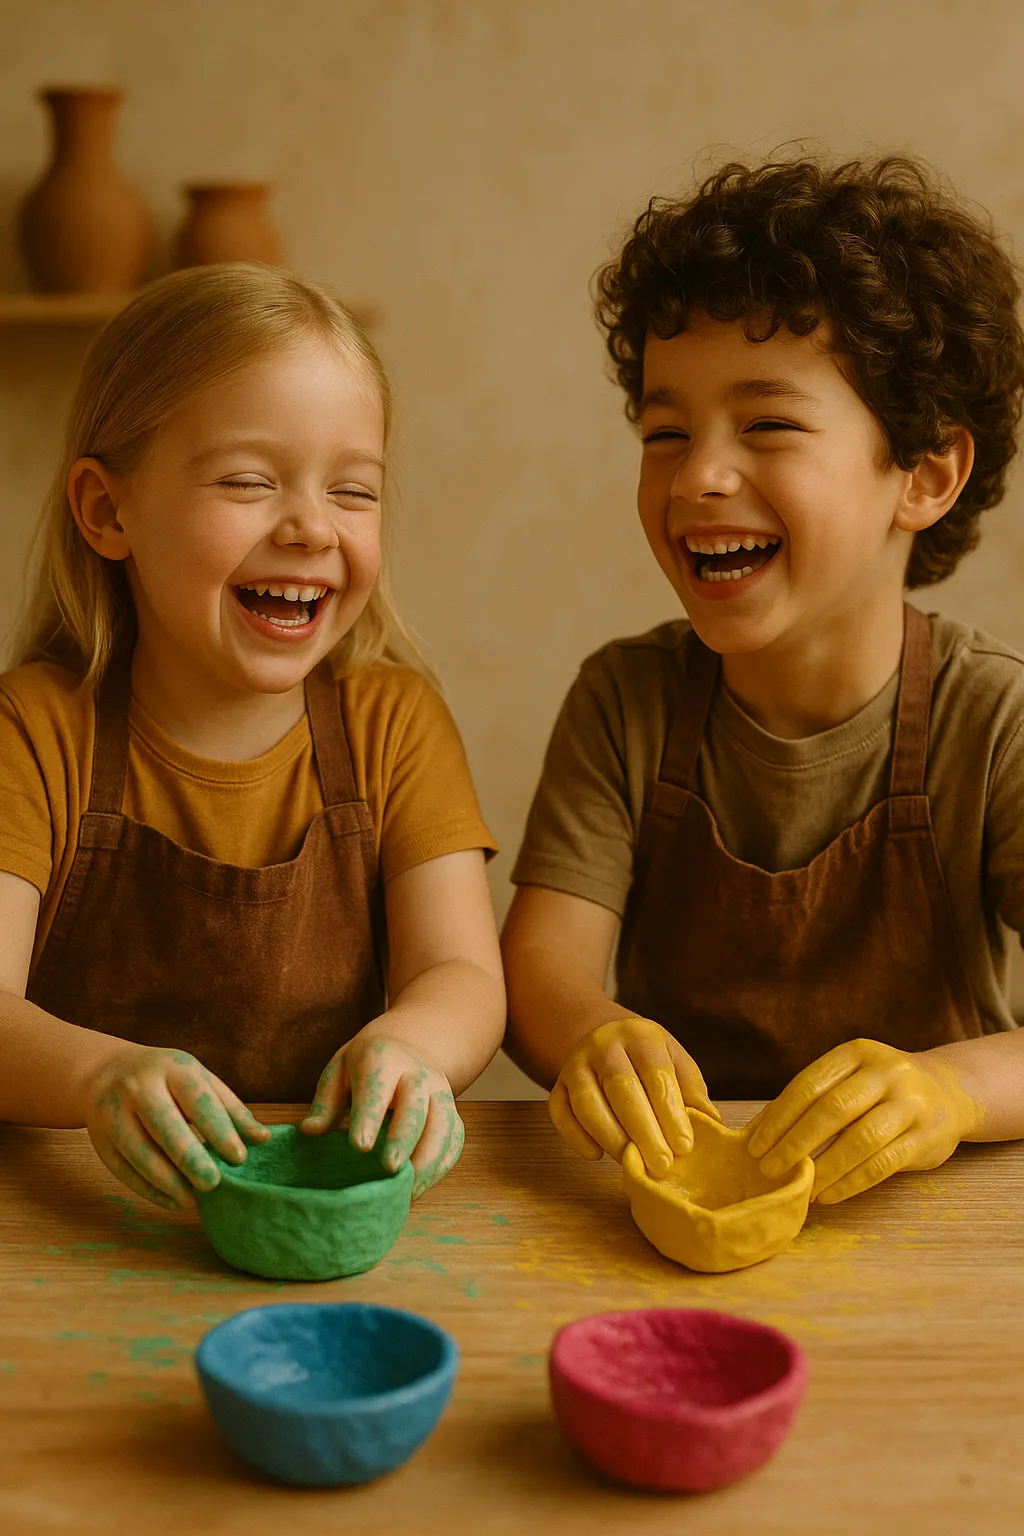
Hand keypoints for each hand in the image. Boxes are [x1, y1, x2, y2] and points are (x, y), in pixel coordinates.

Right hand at [83, 1046, 270, 1211]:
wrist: (106, 1072)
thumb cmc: (167, 1079)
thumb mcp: (200, 1080)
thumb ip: (231, 1109)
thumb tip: (263, 1139)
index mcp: (171, 1068)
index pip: (197, 1099)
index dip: (219, 1130)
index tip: (239, 1157)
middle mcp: (138, 1087)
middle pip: (164, 1127)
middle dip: (190, 1159)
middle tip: (214, 1184)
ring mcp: (113, 1113)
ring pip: (139, 1153)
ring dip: (168, 1182)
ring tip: (193, 1200)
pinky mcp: (99, 1140)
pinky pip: (123, 1170)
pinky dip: (149, 1190)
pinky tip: (173, 1201)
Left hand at [300, 1033, 463, 1198]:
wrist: (409, 1045)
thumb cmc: (366, 1065)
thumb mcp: (340, 1071)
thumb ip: (326, 1103)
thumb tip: (309, 1131)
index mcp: (383, 1058)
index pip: (378, 1087)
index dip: (370, 1116)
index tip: (359, 1146)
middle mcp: (418, 1073)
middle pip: (416, 1107)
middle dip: (404, 1139)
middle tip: (390, 1168)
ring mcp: (440, 1091)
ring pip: (443, 1125)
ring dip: (428, 1159)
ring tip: (405, 1189)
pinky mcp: (453, 1111)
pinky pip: (454, 1139)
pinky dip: (441, 1165)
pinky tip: (420, 1185)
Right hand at [548, 1017, 719, 1176]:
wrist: (604, 1037)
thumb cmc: (648, 1058)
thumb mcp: (675, 1060)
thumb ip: (691, 1089)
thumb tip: (711, 1123)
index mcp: (640, 1036)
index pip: (656, 1074)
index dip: (670, 1112)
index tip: (684, 1146)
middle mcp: (604, 1046)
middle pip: (621, 1088)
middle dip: (643, 1130)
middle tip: (662, 1164)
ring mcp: (576, 1064)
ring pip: (587, 1103)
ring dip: (611, 1137)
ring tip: (632, 1164)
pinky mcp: (557, 1084)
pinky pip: (559, 1112)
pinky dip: (575, 1137)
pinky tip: (596, 1155)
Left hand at [746, 1038, 982, 1203]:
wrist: (950, 1093)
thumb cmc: (880, 1090)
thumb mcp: (849, 1080)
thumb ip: (810, 1101)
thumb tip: (756, 1133)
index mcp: (857, 1053)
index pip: (809, 1085)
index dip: (778, 1117)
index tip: (754, 1145)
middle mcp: (887, 1073)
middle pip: (832, 1109)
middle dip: (795, 1142)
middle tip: (769, 1169)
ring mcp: (910, 1104)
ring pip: (860, 1139)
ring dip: (825, 1168)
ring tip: (801, 1188)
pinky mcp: (926, 1137)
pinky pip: (883, 1164)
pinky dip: (851, 1183)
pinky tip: (829, 1195)